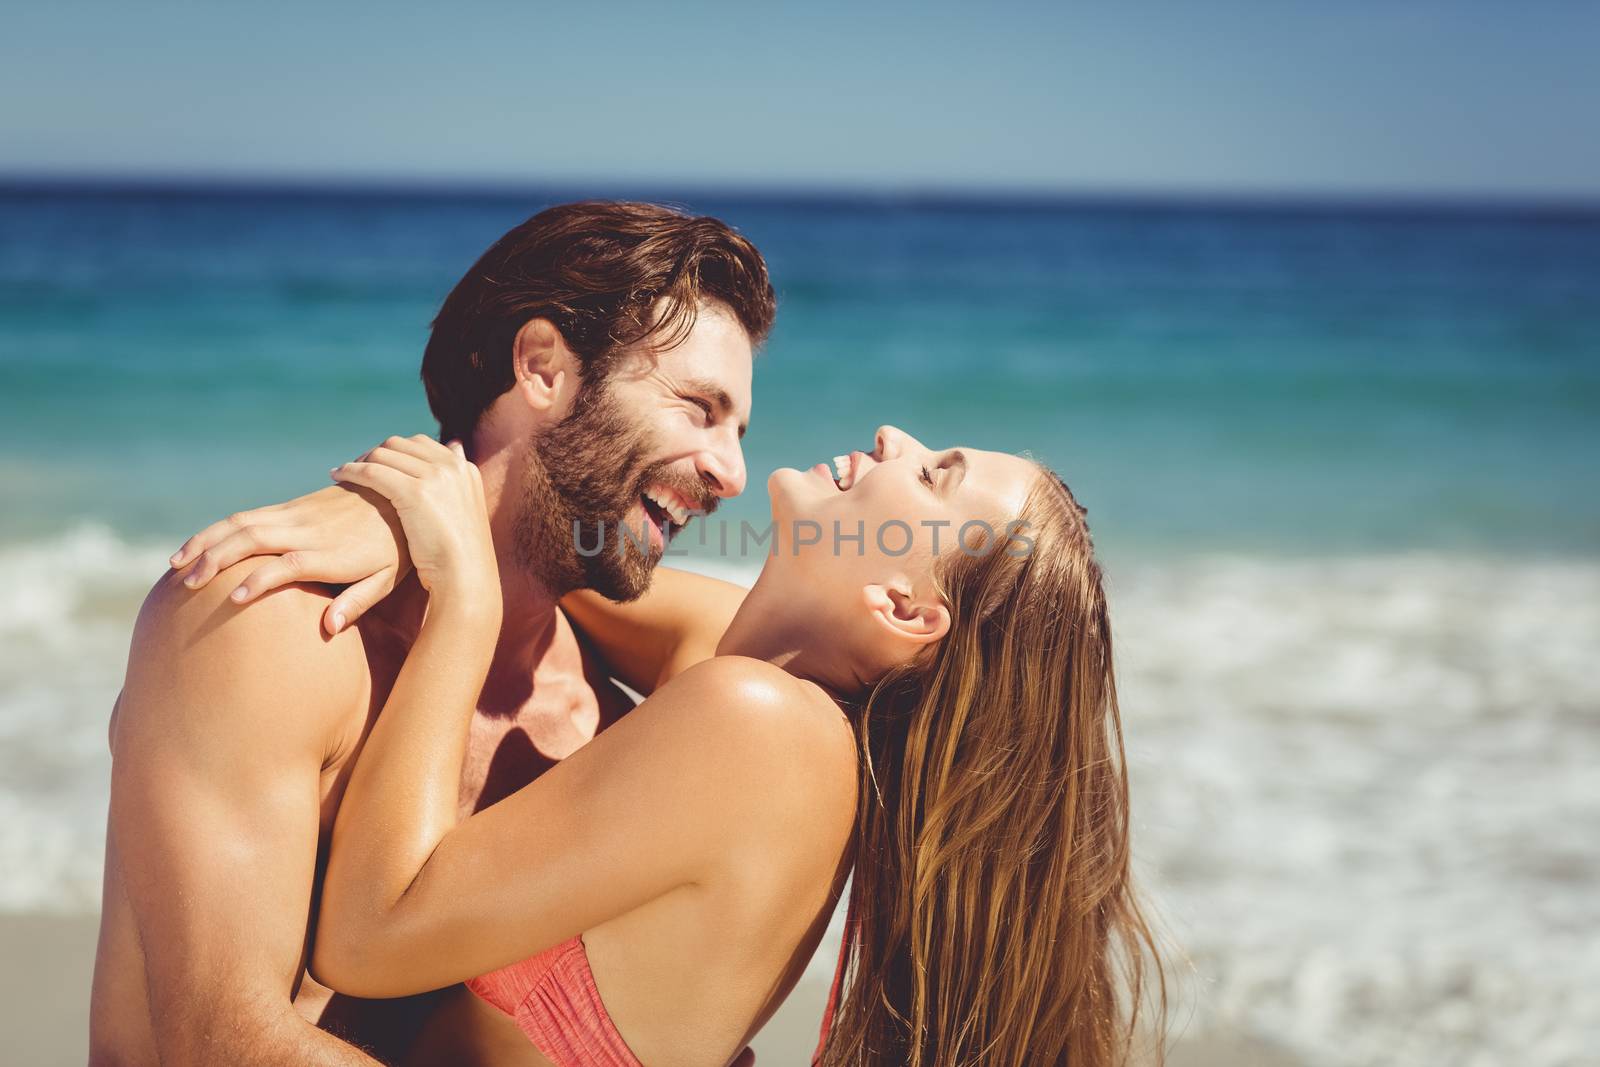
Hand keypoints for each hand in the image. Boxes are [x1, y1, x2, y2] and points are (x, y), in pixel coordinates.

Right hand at [171, 483, 410, 635]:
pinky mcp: (292, 506)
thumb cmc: (397, 547)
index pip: (288, 564)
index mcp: (332, 552)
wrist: (401, 491)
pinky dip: (217, 530)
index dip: (260, 580)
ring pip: (242, 523)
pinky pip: (247, 515)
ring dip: (206, 542)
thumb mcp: (388, 578)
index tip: (233, 600)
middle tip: (187, 585)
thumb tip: (329, 628)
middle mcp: (308, 529)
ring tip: (175, 566)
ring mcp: (297, 514)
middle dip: (216, 559)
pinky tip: (197, 546)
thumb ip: (358, 602)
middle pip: (253, 539)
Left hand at [331, 437, 498, 612]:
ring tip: (343, 472)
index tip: (378, 463)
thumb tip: (456, 446)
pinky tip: (338, 478)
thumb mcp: (466, 508)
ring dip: (360, 460)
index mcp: (463, 469)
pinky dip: (352, 471)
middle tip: (357, 467)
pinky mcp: (414, 491)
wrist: (466, 575)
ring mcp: (434, 477)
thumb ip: (457, 480)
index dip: (396, 451)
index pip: (421, 444)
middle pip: (401, 443)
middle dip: (376, 453)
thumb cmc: (462, 555)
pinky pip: (373, 471)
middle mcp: (450, 466)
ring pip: (384, 454)